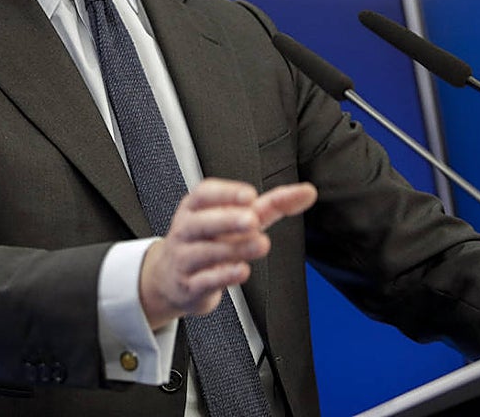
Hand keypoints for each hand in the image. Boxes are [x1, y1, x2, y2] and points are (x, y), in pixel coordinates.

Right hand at [139, 178, 316, 329]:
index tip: (250, 195)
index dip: (226, 193)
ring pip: (206, 252)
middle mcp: (187, 230)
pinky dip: (224, 276)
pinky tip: (242, 271)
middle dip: (227, 219)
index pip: (205, 194)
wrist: (173, 278)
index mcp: (196, 208)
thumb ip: (272, 205)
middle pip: (201, 222)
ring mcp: (186, 258)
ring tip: (260, 244)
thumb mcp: (236, 220)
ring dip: (234, 248)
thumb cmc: (210, 241)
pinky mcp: (190, 286)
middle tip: (252, 220)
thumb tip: (306, 192)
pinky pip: (205, 280)